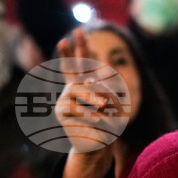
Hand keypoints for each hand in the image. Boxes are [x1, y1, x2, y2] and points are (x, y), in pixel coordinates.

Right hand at [55, 28, 124, 153]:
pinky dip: (91, 114)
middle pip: (75, 65)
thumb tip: (89, 82)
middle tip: (77, 31)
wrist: (96, 147)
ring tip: (104, 109)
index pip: (83, 64)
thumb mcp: (115, 107)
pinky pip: (78, 106)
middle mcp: (75, 88)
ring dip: (97, 99)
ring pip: (84, 88)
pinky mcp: (62, 111)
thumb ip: (106, 91)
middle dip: (77, 47)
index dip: (80, 48)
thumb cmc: (107, 126)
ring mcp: (66, 98)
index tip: (77, 32)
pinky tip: (97, 120)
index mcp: (87, 85)